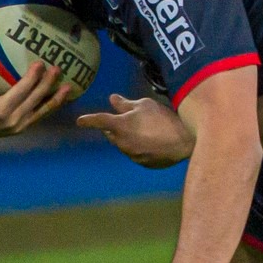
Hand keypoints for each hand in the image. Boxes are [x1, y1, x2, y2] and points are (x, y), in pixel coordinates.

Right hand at [0, 54, 74, 138]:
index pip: (20, 93)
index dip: (31, 79)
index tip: (40, 64)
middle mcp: (12, 121)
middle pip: (35, 100)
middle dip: (47, 85)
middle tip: (57, 69)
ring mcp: (20, 126)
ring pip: (42, 111)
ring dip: (56, 99)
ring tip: (69, 87)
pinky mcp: (24, 127)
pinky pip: (41, 115)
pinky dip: (52, 106)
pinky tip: (63, 97)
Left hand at [79, 94, 195, 166]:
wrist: (183, 142)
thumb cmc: (163, 119)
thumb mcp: (145, 105)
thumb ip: (126, 104)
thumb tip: (112, 99)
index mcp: (120, 125)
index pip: (99, 120)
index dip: (88, 120)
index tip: (79, 121)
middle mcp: (121, 142)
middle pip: (111, 134)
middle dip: (113, 127)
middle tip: (127, 119)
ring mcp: (131, 155)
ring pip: (123, 143)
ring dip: (127, 136)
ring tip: (146, 129)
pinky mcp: (141, 163)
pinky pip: (135, 152)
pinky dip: (138, 146)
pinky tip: (153, 140)